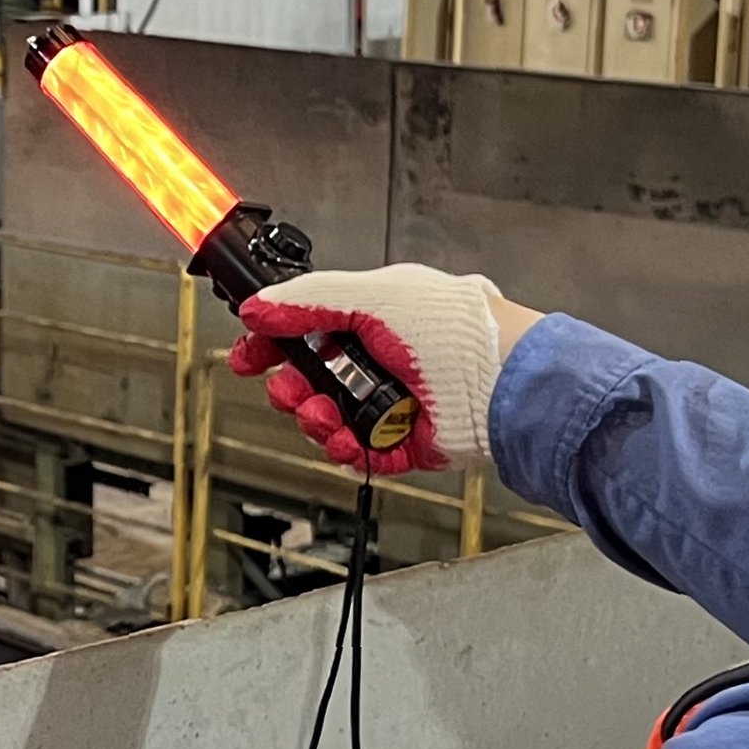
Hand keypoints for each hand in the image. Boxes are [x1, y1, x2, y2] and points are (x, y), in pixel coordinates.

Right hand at [230, 265, 532, 475]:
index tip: (250, 355)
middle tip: (290, 391)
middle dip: (290, 389)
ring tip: (324, 417)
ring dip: (314, 421)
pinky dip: (343, 450)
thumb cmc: (455, 330)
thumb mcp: (372, 295)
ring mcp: (387, 404)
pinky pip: (354, 453)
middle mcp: (376, 362)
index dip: (271, 344)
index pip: (303, 332)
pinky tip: (347, 441)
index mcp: (369, 320)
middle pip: (307, 382)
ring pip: (325, 420)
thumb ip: (308, 298)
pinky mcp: (399, 444)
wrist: (498, 381)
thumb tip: (257, 306)